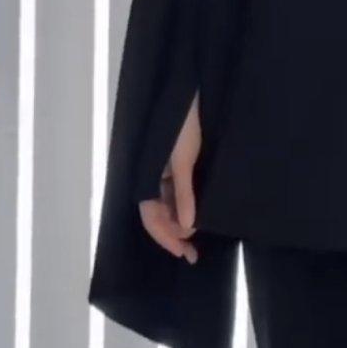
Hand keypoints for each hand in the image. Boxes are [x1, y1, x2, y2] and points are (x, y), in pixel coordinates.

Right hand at [139, 92, 200, 262]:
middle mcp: (153, 177)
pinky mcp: (181, 164)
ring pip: (169, 206)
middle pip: (158, 215)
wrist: (191, 93)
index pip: (150, 217)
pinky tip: (199, 217)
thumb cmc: (184, 124)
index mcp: (147, 176)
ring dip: (180, 224)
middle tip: (192, 254)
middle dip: (174, 235)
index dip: (165, 238)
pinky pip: (178, 193)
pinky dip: (187, 208)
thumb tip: (187, 226)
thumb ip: (183, 194)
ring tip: (197, 240)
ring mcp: (167, 172)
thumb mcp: (183, 161)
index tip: (184, 253)